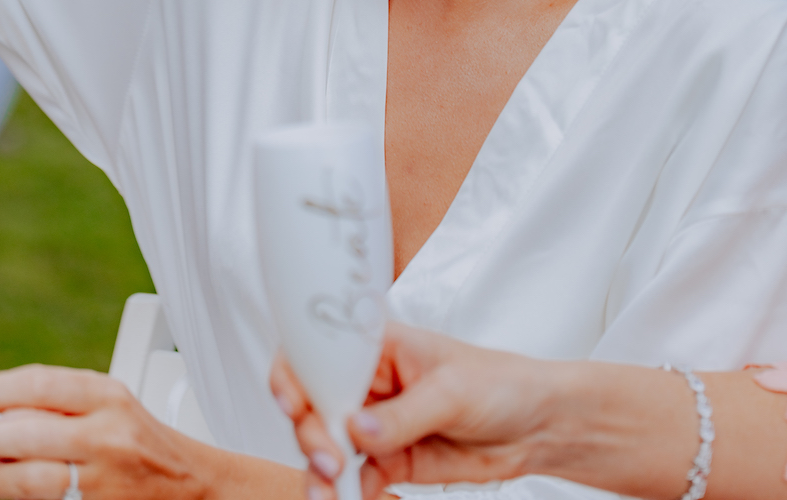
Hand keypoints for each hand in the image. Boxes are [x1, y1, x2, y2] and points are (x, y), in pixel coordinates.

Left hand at [0, 363, 218, 498]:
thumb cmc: (140, 441)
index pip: (40, 384)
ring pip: (30, 479)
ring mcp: (103, 479)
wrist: (192, 486)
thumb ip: (61, 404)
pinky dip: (18, 498)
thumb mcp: (111, 407)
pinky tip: (7, 489)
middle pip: (28, 432)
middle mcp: (107, 433)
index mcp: (110, 395)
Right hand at [271, 321, 560, 498]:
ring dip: (323, 471)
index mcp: (378, 345)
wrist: (534, 427)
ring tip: (330, 494)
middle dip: (313, 433)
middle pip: (317, 404)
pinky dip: (345, 493)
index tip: (294, 405)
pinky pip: (355, 478)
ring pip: (329, 445)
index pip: (321, 350)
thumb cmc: (498, 383)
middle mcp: (369, 382)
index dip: (296, 373)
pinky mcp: (389, 460)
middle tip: (330, 460)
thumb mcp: (452, 392)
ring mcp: (376, 423)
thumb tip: (358, 430)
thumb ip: (404, 414)